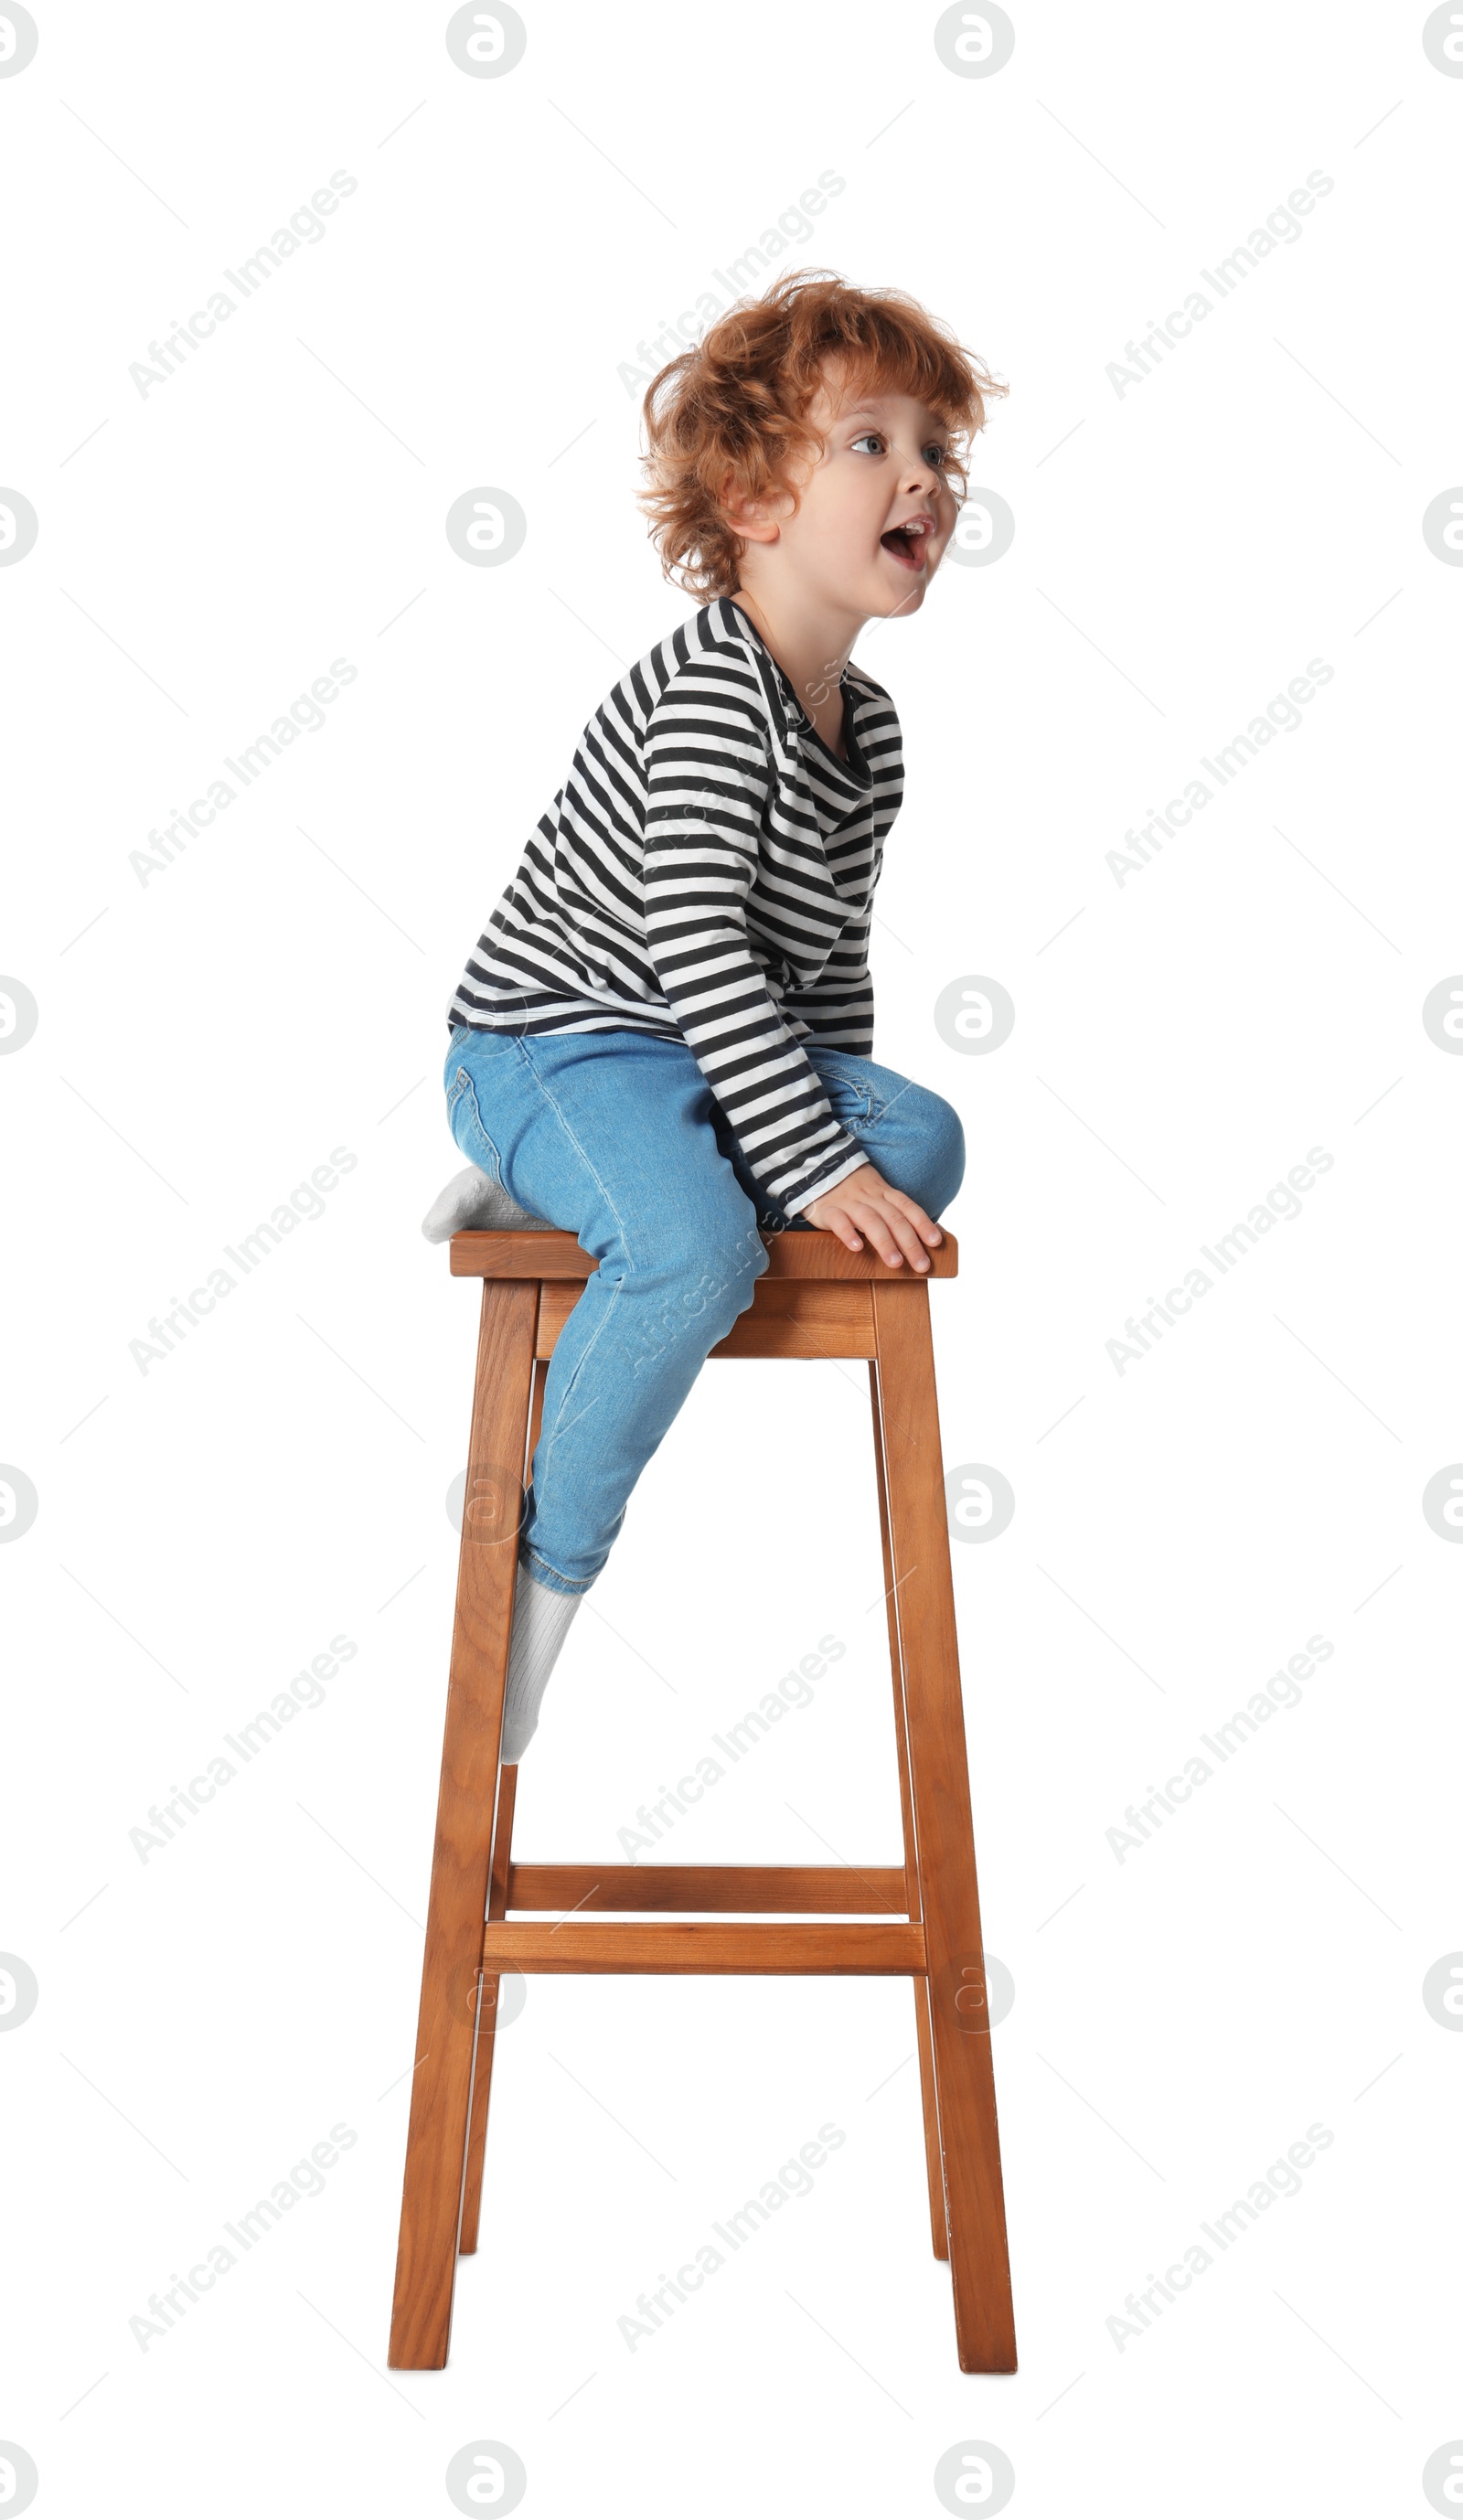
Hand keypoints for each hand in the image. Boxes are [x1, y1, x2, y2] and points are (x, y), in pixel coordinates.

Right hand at [802, 1163, 942, 1270]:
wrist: (815, 1168)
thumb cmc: (851, 1189)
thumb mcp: (875, 1193)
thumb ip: (891, 1211)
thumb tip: (918, 1238)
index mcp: (884, 1193)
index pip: (908, 1207)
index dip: (924, 1224)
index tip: (937, 1243)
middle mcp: (870, 1197)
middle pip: (894, 1218)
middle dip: (910, 1243)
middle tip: (922, 1266)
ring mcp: (848, 1202)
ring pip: (871, 1221)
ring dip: (885, 1242)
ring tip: (895, 1263)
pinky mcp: (828, 1209)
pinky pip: (839, 1220)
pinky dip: (848, 1233)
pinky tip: (857, 1248)